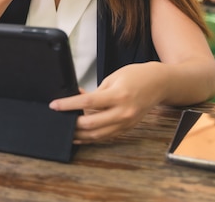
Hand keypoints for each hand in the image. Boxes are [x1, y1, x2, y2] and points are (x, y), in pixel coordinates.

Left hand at [49, 62, 165, 142]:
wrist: (159, 83)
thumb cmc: (136, 76)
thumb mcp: (113, 78)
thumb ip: (95, 91)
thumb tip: (77, 97)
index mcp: (118, 96)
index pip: (87, 103)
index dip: (68, 105)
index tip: (55, 105)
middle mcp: (123, 112)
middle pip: (91, 124)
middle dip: (72, 123)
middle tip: (58, 118)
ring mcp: (125, 122)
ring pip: (98, 135)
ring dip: (80, 134)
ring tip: (66, 129)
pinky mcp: (126, 128)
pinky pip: (106, 136)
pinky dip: (91, 137)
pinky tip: (80, 135)